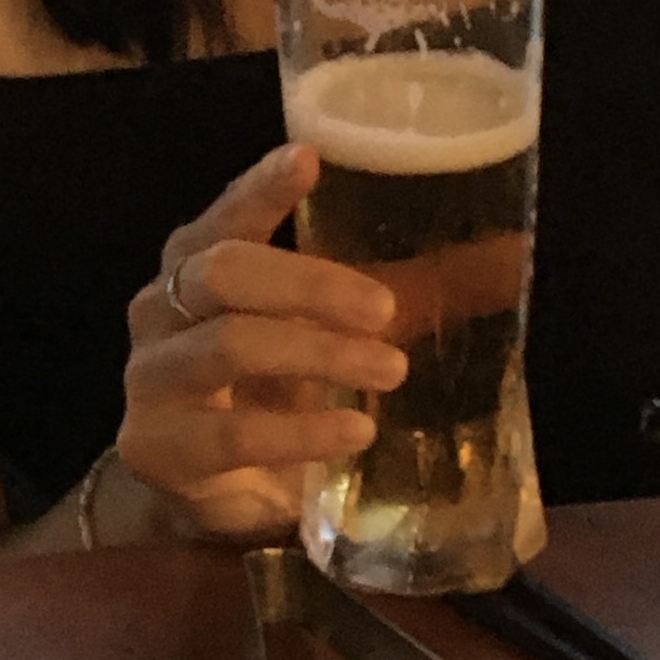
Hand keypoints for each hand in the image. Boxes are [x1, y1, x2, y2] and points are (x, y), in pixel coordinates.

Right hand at [113, 143, 405, 541]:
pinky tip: (355, 432)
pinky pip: (232, 433)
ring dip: (317, 352)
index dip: (261, 187)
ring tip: (389, 370)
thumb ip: (400, 292)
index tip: (309, 158)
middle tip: (384, 310)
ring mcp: (150, 378)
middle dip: (310, 284)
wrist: (216, 500)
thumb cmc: (274, 394)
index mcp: (197, 264)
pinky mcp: (155, 447)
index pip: (226, 215)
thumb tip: (508, 255)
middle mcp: (161, 309)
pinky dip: (301, 431)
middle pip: (225, 271)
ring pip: (228, 344)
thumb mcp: (332, 335)